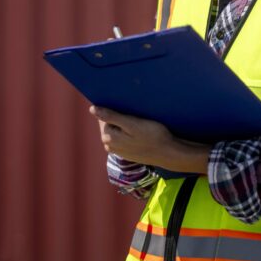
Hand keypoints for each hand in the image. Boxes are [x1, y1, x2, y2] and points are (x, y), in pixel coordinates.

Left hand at [90, 106, 210, 173]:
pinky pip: (123, 137)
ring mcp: (118, 150)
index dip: (115, 109)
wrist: (168, 153)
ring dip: (125, 124)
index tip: (128, 108)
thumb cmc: (152, 135)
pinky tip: (140, 132)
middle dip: (120, 117)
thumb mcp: (132, 124)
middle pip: (109, 123)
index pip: (104, 116)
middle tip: (136, 115)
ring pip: (117, 130)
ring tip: (139, 123)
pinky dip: (129, 132)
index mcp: (108, 137)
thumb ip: (111, 117)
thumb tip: (92, 109)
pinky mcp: (126, 152)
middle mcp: (109, 145)